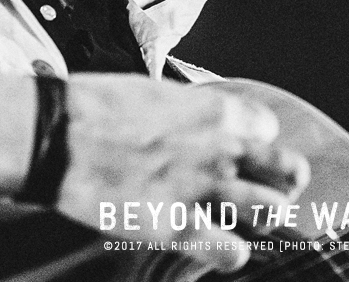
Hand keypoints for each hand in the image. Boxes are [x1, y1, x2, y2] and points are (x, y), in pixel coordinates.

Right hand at [57, 74, 309, 271]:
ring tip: (241, 223)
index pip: (269, 128)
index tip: (239, 152)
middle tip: (263, 194)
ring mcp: (205, 190)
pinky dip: (231, 254)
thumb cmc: (99, 109)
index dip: (256, 142)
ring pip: (273, 212)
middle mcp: (222, 148)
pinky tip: (217, 247)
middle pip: (289, 171)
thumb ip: (190, 114)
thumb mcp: (157, 94)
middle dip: (282, 184)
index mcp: (216, 110)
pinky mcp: (180, 228)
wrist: (59, 136)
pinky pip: (234, 252)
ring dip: (262, 220)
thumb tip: (200, 125)